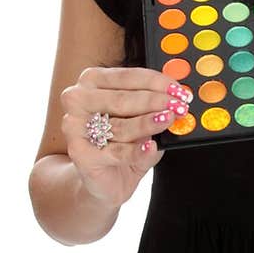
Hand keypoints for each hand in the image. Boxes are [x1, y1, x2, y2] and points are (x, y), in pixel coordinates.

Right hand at [60, 66, 192, 209]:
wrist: (104, 177)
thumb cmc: (122, 141)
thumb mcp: (140, 118)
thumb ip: (155, 106)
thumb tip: (177, 99)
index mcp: (92, 81)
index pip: (128, 76)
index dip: (157, 82)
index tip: (179, 90)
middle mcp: (78, 99)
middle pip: (122, 99)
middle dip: (155, 102)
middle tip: (178, 107)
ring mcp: (75, 126)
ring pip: (119, 125)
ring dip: (148, 124)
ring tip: (168, 121)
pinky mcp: (80, 153)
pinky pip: (116, 152)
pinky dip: (137, 151)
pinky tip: (151, 147)